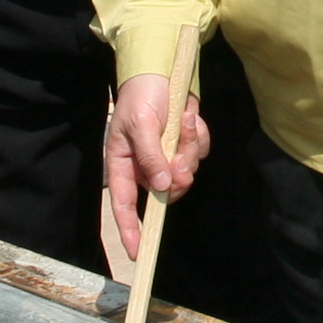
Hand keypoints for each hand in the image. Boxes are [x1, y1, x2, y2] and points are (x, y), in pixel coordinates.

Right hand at [104, 70, 209, 264]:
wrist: (162, 70)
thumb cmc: (141, 96)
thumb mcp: (140, 124)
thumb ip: (150, 156)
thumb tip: (162, 187)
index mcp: (123, 165)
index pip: (123, 204)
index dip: (129, 229)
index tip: (137, 251)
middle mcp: (145, 167)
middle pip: (167, 191)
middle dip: (179, 173)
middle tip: (181, 153)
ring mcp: (166, 157)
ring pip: (187, 172)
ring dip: (189, 147)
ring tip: (184, 120)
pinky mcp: (184, 146)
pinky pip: (198, 153)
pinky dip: (198, 136)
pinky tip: (189, 116)